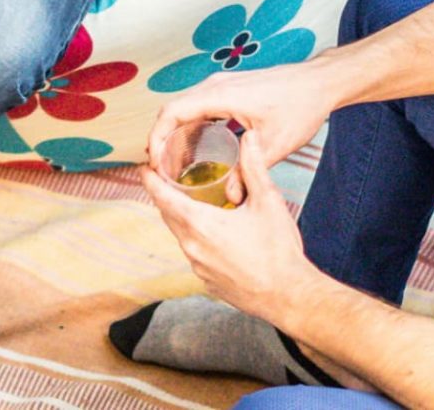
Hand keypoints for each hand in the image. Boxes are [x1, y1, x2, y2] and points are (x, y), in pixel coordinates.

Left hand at [140, 156, 325, 321]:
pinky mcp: (208, 282)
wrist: (289, 296)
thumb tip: (249, 138)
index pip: (163, 197)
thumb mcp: (267, 202)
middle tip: (167, 180)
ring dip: (183, 220)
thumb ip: (254, 167)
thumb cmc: (279, 250)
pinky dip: (198, 241)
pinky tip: (215, 236)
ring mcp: (198, 267)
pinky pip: (195, 255)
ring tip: (192, 204)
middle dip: (165, 197)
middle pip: (169, 216)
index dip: (150, 181)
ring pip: (182, 237)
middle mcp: (193, 247)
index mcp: (201, 224)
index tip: (144, 168)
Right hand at [147, 62, 341, 186]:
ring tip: (173, 163)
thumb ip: (248, 172)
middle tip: (160, 170)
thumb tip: (229, 197)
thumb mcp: (274, 145)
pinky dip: (190, 126)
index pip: (172, 113)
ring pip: (184, 107)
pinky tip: (196, 148)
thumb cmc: (300, 107)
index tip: (154, 163)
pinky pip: (198, 106)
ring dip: (175, 132)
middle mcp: (214, 86)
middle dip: (161, 139)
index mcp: (220, 95)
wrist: (319, 83)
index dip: (157, 138)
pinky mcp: (229, 89)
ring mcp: (221, 85)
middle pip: (172, 110)